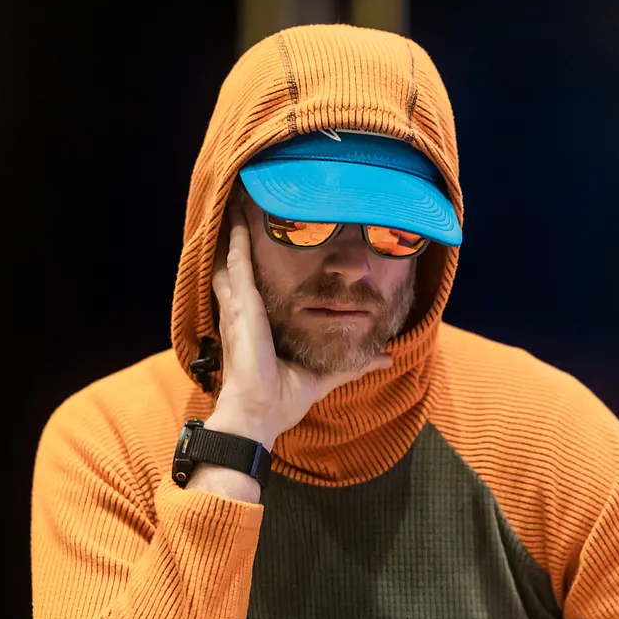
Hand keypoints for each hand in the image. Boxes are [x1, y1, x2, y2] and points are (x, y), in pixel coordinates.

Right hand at [207, 220, 388, 446]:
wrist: (260, 415)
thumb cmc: (281, 400)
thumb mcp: (323, 377)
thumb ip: (353, 366)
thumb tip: (385, 358)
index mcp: (257, 328)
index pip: (254, 289)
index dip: (254, 267)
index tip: (261, 244)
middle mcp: (244, 314)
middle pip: (237, 268)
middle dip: (237, 243)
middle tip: (243, 213)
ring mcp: (240, 308)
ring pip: (232, 260)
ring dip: (234, 233)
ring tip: (238, 204)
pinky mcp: (243, 306)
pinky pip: (237, 264)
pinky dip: (236, 240)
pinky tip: (239, 218)